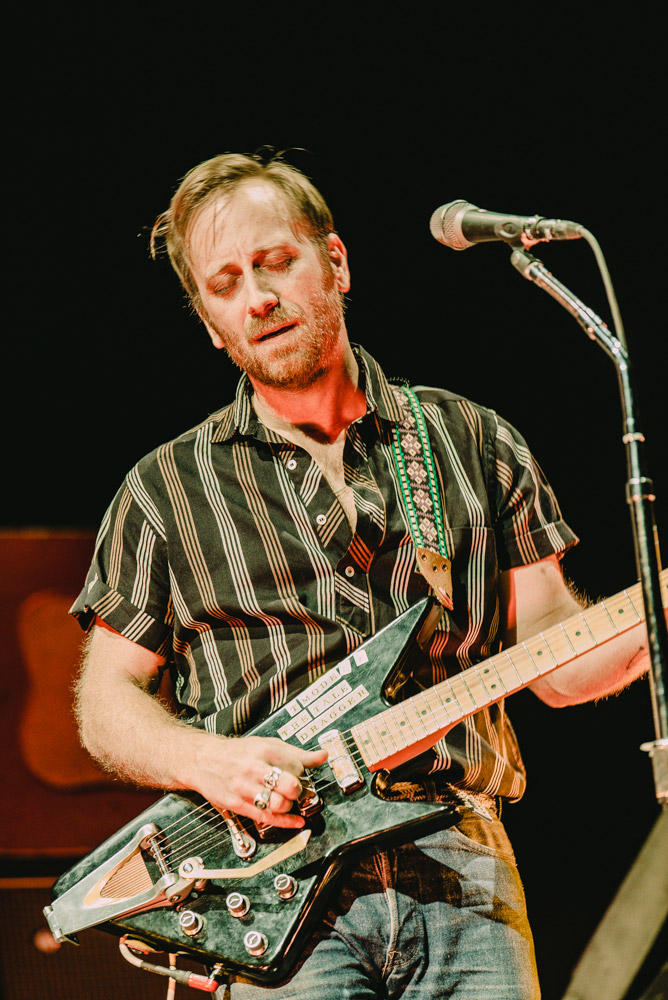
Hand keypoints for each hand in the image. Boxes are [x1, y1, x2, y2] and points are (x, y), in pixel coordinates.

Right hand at [188, 733, 327, 828]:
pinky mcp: (236, 804)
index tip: (300, 773)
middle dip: (298, 790)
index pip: (296, 765)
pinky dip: (285, 822)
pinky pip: (265, 817)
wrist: (203, 759)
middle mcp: (253, 768)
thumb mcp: (266, 744)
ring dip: (289, 805)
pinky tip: (295, 821)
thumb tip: (321, 756)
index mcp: (263, 750)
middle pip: (289, 785)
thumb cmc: (236, 753)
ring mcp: (244, 788)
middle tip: (296, 789)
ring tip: (287, 800)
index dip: (303, 771)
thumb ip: (295, 753)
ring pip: (278, 804)